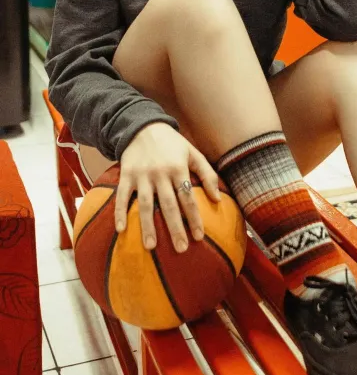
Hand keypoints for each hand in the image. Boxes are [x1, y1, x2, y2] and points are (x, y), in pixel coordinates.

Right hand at [115, 122, 220, 252]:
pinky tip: (121, 230)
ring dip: (147, 226)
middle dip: (175, 228)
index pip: (188, 197)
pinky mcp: (126, 175)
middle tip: (181, 249)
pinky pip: (121, 196)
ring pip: (144, 204)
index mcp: (178, 168)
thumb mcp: (192, 153)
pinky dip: (120, 212)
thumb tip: (218, 199)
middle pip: (168, 204)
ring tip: (151, 246)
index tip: (199, 236)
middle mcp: (160, 173)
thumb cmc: (172, 143)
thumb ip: (207, 174)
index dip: (194, 217)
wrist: (142, 126)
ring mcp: (141, 175)